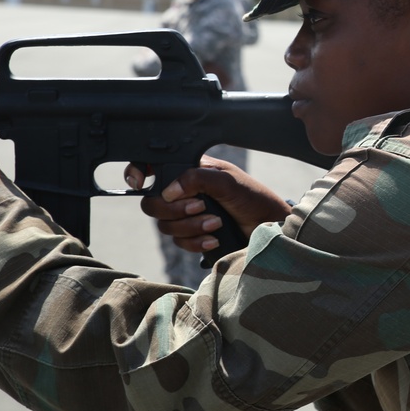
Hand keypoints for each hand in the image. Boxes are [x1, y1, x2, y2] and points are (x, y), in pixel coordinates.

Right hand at [125, 155, 290, 253]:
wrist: (270, 227)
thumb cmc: (254, 198)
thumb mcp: (227, 182)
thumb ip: (197, 179)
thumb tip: (169, 191)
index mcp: (190, 171)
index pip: (153, 168)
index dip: (139, 173)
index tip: (140, 183)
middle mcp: (185, 192)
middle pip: (153, 203)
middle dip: (175, 210)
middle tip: (200, 207)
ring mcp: (188, 214)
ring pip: (165, 226)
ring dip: (191, 227)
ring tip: (216, 223)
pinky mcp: (194, 235)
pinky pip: (179, 242)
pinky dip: (196, 242)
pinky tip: (214, 239)